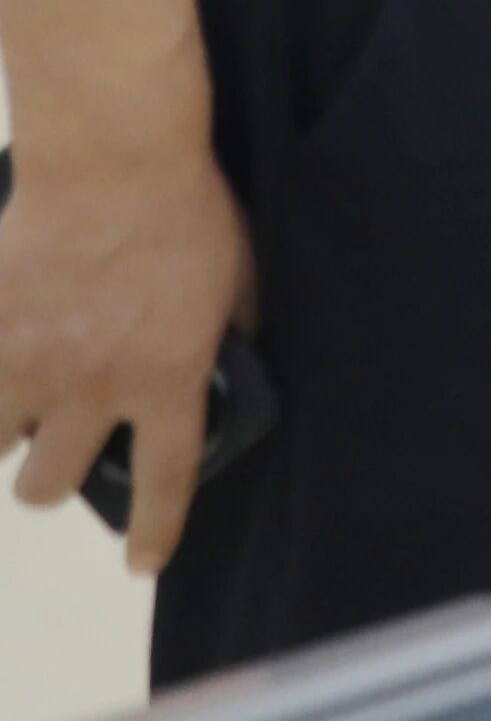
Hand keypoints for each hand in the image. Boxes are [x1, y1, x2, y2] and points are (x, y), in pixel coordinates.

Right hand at [0, 136, 252, 573]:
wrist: (115, 160)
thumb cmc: (188, 209)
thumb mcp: (237, 279)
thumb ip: (227, 332)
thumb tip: (232, 354)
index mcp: (166, 379)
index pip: (165, 480)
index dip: (154, 529)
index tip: (142, 561)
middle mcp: (92, 388)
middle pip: (48, 484)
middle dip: (52, 476)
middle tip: (60, 445)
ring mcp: (28, 363)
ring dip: (5, 431)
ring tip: (20, 400)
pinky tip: (0, 349)